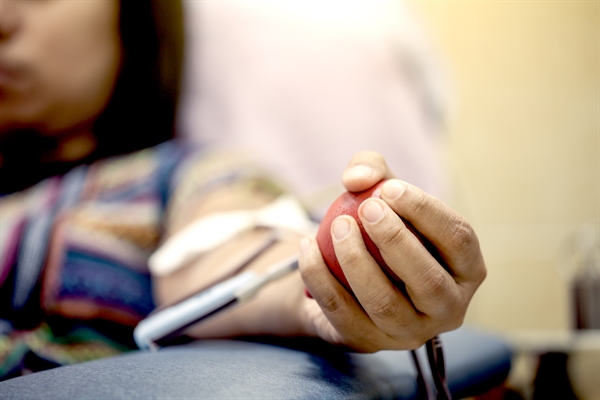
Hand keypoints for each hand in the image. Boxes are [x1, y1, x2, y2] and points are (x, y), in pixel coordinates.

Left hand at [298, 151, 486, 351]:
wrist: (349, 276)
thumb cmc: (381, 228)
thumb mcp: (384, 193)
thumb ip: (373, 170)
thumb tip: (357, 179)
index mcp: (467, 269)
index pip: (459, 240)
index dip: (426, 211)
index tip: (389, 188)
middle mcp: (448, 308)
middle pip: (428, 281)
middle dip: (395, 240)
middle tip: (365, 208)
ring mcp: (409, 332)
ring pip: (385, 304)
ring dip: (356, 261)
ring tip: (337, 225)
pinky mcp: (369, 343)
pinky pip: (341, 313)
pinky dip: (319, 278)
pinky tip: (306, 246)